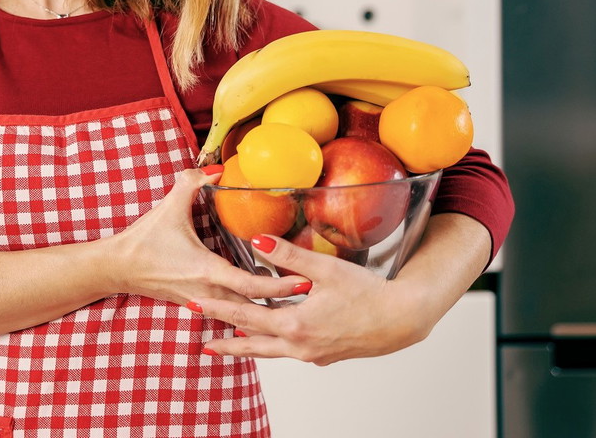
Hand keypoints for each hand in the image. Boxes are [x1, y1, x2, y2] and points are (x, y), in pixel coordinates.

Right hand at [105, 169, 310, 307]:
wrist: (117, 269)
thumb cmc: (143, 242)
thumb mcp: (169, 207)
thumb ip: (192, 183)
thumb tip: (217, 169)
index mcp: (208, 270)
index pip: (252, 285)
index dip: (280, 284)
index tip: (306, 281)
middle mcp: (209, 291)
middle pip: (256, 306)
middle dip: (284, 301)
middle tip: (312, 293)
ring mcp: (203, 301)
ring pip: (243, 313)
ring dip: (267, 309)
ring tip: (296, 301)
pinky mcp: (197, 304)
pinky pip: (229, 311)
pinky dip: (248, 309)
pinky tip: (264, 306)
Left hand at [189, 234, 433, 364]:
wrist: (401, 320)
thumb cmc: (367, 293)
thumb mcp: (325, 269)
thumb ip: (288, 254)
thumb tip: (257, 240)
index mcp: (294, 325)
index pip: (244, 315)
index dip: (217, 308)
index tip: (194, 304)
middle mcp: (299, 346)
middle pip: (252, 342)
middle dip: (224, 338)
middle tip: (199, 337)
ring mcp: (311, 354)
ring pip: (270, 351)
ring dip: (245, 347)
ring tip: (223, 346)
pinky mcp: (323, 355)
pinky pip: (289, 351)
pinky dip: (272, 346)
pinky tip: (269, 339)